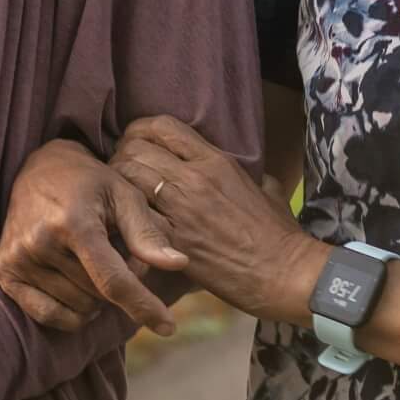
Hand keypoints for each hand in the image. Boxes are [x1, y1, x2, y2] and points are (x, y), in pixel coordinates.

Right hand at [0, 138, 189, 334]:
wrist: (40, 169)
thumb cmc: (90, 183)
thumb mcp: (125, 195)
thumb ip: (148, 233)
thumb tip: (179, 263)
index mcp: (74, 222)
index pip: (113, 281)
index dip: (143, 306)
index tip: (169, 327)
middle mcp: (40, 242)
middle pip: (99, 297)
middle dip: (118, 285)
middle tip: (113, 255)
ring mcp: (18, 259)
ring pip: (78, 309)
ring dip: (94, 296)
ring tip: (90, 261)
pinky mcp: (5, 272)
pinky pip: (49, 316)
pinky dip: (70, 311)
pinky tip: (74, 284)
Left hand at [110, 115, 324, 323]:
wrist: (283, 273)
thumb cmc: (279, 234)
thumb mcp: (268, 189)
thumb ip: (250, 173)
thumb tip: (247, 172)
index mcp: (216, 161)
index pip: (162, 126)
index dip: (140, 131)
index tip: (136, 144)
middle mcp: (194, 178)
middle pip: (135, 147)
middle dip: (121, 156)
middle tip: (120, 173)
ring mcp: (181, 209)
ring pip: (127, 175)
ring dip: (116, 183)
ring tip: (118, 196)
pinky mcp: (171, 241)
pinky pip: (132, 215)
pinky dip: (123, 216)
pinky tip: (124, 223)